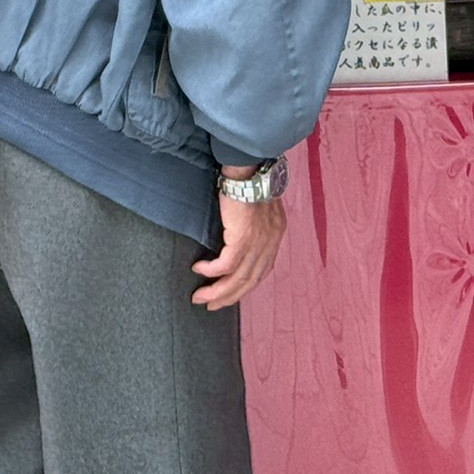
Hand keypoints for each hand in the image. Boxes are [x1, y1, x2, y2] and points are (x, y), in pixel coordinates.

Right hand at [191, 185, 286, 310]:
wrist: (249, 168)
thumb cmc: (250, 181)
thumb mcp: (260, 207)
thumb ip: (256, 226)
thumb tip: (240, 238)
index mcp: (275, 236)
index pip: (261, 272)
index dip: (244, 287)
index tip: (228, 295)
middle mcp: (270, 243)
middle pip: (250, 281)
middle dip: (229, 297)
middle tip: (210, 305)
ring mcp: (258, 243)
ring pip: (237, 279)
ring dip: (216, 291)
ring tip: (200, 297)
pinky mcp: (242, 238)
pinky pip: (225, 265)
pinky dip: (211, 271)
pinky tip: (198, 270)